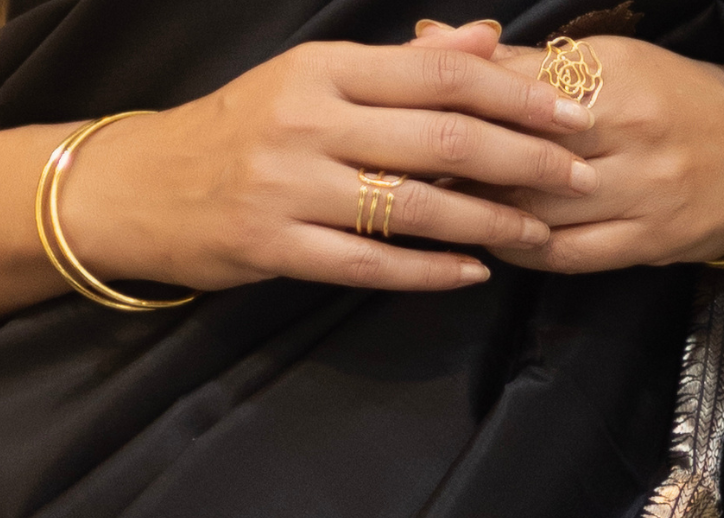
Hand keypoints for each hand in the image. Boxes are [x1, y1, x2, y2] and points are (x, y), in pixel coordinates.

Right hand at [59, 33, 600, 295]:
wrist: (145, 187)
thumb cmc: (241, 132)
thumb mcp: (315, 79)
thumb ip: (402, 66)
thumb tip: (488, 38)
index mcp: (324, 69)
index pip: (437, 73)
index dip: (512, 91)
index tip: (570, 112)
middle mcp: (310, 121)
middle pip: (440, 138)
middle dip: (521, 159)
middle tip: (578, 176)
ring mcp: (293, 188)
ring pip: (414, 205)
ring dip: (487, 222)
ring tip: (538, 233)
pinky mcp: (279, 248)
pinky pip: (372, 264)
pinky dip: (429, 271)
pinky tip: (473, 274)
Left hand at [416, 29, 723, 272]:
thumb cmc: (673, 99)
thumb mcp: (608, 61)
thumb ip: (521, 61)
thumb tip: (433, 43)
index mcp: (616, 74)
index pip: (520, 90)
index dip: (462, 107)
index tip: (414, 117)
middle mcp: (630, 131)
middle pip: (523, 152)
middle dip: (463, 165)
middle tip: (414, 171)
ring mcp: (641, 191)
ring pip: (540, 208)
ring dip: (486, 213)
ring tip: (447, 209)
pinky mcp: (647, 241)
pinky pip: (567, 254)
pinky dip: (524, 250)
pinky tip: (498, 242)